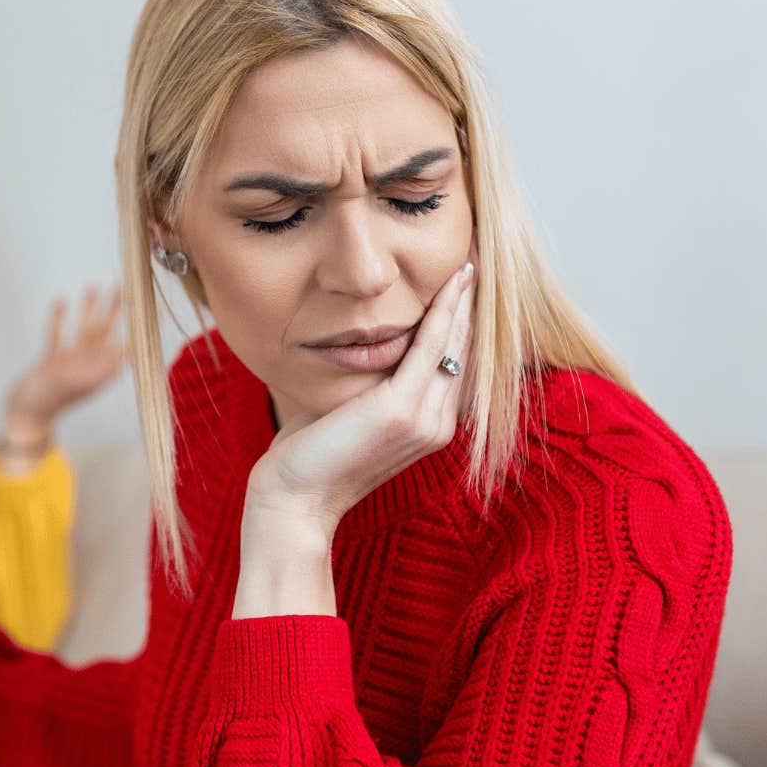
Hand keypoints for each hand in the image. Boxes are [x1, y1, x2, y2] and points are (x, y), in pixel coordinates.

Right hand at [3, 286, 127, 443]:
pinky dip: (59, 318)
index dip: (140, 327)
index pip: (127, 344)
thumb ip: (102, 366)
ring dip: (89, 309)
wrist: (23, 416)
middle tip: (126, 286)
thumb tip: (129, 349)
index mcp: (101, 372)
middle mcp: (89, 366)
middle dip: (115, 309)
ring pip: (84, 331)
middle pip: (107, 332)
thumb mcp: (78, 382)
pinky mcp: (51, 362)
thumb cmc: (48, 402)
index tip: (153, 306)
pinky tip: (62, 300)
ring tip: (94, 285)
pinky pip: (58, 335)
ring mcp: (70, 363)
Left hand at [233, 262, 475, 617]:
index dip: (459, 327)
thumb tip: (358, 347)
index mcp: (427, 428)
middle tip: (472, 266)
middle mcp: (436, 426)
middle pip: (462, 353)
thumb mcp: (346, 411)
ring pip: (454, 346)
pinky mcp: (402, 409)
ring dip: (462, 303)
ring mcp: (424, 419)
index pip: (451, 367)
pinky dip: (444, 311)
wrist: (293, 500)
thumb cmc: (308, 457)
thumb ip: (364, 383)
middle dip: (468, 309)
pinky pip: (432, 347)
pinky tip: (452, 283)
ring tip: (467, 267)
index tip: (460, 290)